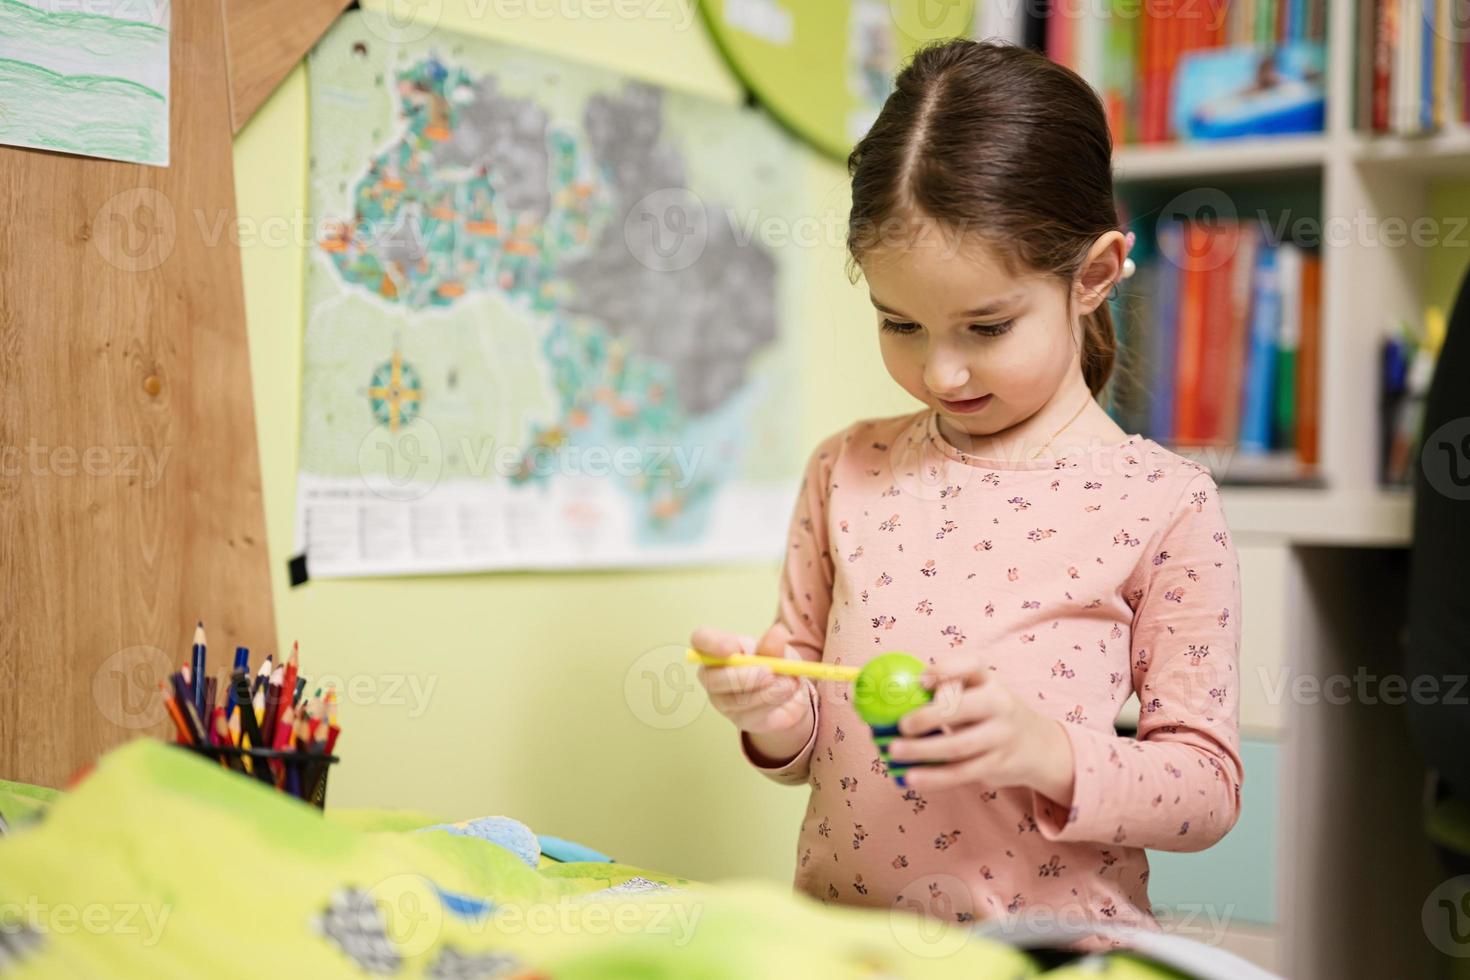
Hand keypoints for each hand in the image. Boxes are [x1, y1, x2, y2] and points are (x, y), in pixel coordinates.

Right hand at [690, 624, 811, 735]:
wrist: (791, 694)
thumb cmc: (777, 664)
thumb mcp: (780, 651)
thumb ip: (775, 646)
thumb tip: (777, 632)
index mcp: (720, 648)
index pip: (701, 639)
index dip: (712, 644)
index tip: (733, 649)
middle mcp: (714, 673)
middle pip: (711, 678)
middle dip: (742, 677)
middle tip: (770, 673)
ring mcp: (722, 699)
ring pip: (733, 700)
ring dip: (765, 692)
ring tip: (787, 684)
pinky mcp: (737, 718)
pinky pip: (749, 714)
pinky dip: (771, 704)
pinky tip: (784, 695)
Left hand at [885, 653, 1075, 802]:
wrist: (1038, 746)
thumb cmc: (990, 712)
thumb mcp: (979, 691)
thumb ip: (948, 687)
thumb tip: (895, 693)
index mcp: (989, 679)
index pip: (971, 666)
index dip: (945, 670)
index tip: (921, 679)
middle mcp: (999, 704)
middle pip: (962, 709)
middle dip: (928, 716)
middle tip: (901, 725)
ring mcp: (1001, 736)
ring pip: (958, 747)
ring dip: (922, 751)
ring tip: (894, 752)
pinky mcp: (997, 765)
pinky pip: (961, 773)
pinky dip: (933, 777)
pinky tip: (910, 778)